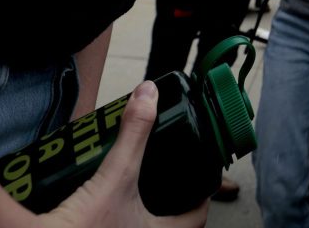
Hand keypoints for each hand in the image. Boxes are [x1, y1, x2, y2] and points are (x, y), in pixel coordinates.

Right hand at [39, 81, 207, 227]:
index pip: (197, 216)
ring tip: (138, 180)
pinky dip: (117, 212)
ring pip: (143, 223)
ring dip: (142, 205)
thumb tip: (147, 92)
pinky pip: (118, 224)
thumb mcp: (114, 177)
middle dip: (171, 197)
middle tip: (169, 172)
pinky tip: (104, 198)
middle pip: (171, 221)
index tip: (204, 175)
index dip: (203, 194)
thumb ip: (132, 135)